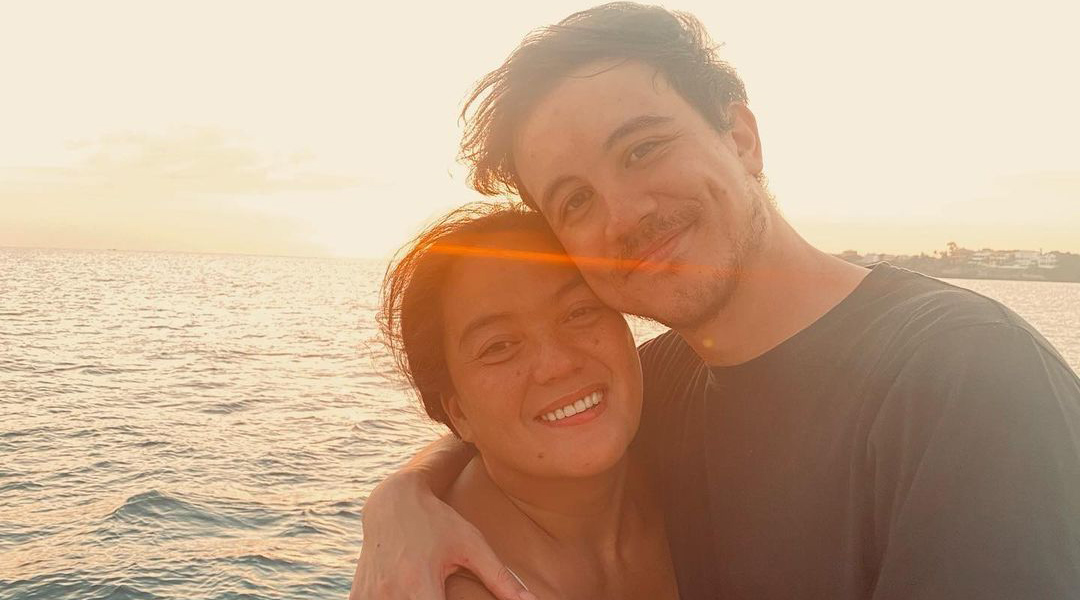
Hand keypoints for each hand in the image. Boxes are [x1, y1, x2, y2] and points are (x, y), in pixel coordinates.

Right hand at [349, 472, 536, 599]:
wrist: (393, 502)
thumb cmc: (439, 522)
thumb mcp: (472, 545)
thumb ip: (502, 578)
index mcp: (419, 585)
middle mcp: (390, 595)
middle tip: (444, 596)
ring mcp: (370, 597)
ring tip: (426, 592)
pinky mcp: (359, 596)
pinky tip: (406, 594)